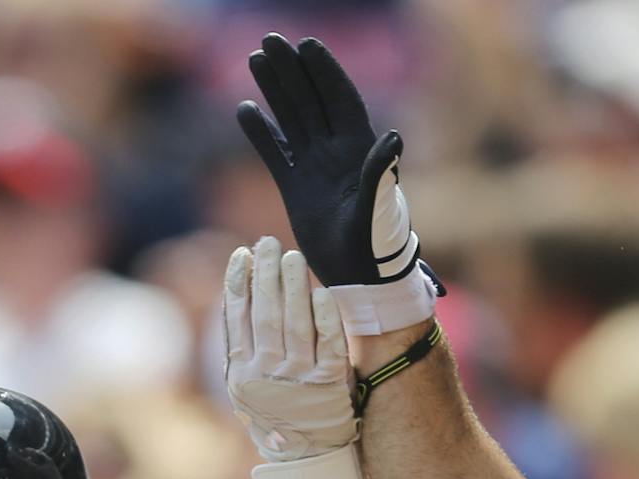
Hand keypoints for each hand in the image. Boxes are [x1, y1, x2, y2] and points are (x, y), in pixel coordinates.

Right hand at [222, 237, 363, 478]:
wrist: (306, 459)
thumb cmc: (275, 416)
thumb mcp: (245, 389)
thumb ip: (240, 349)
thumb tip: (235, 298)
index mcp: (242, 375)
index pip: (238, 319)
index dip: (238, 284)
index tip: (242, 256)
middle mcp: (268, 376)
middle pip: (266, 314)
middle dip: (265, 275)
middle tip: (268, 244)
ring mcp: (300, 380)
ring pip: (295, 323)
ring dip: (293, 286)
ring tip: (292, 258)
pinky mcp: (330, 384)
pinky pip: (328, 343)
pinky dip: (325, 317)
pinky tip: (321, 292)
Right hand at [237, 34, 436, 334]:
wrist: (359, 278)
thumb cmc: (376, 246)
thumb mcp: (377, 208)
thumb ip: (380, 172)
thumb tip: (393, 137)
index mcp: (358, 150)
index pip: (340, 100)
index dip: (325, 71)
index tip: (307, 45)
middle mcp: (336, 152)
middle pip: (311, 100)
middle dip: (293, 70)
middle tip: (270, 41)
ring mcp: (314, 168)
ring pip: (291, 119)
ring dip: (275, 90)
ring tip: (254, 59)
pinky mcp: (296, 188)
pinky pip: (275, 153)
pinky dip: (261, 133)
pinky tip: (244, 109)